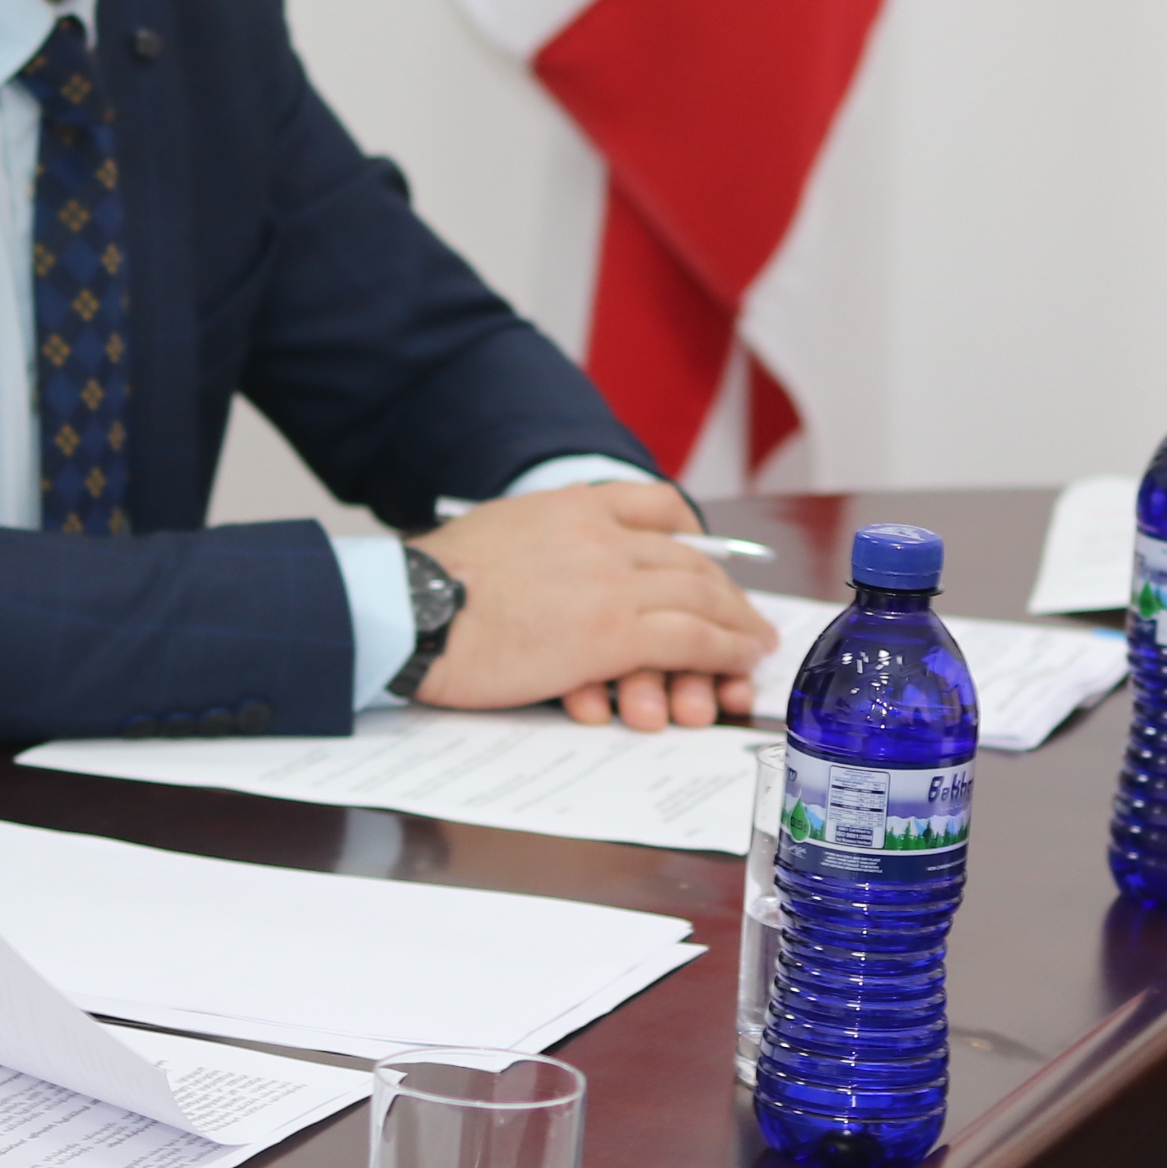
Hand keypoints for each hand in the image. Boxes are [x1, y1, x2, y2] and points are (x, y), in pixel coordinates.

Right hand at [414, 483, 775, 727]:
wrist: (410, 610)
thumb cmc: (429, 585)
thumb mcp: (493, 533)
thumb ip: (536, 541)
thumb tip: (539, 568)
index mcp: (570, 505)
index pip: (654, 505)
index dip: (692, 538)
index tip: (706, 559)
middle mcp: (602, 535)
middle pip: (689, 558)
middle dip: (726, 590)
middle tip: (746, 615)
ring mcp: (612, 582)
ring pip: (701, 598)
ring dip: (737, 623)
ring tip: (755, 643)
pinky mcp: (613, 633)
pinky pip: (690, 639)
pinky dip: (724, 651)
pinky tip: (738, 663)